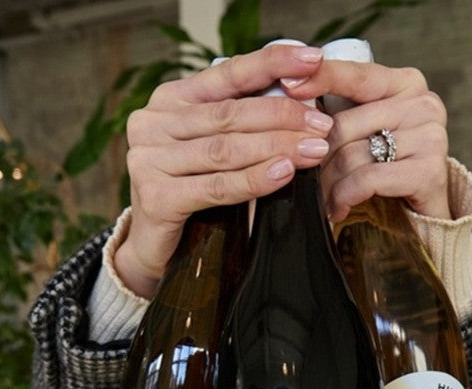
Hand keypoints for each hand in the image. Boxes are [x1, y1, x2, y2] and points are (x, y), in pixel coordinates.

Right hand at [114, 44, 334, 297]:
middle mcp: (152, 122)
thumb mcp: (213, 149)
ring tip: (314, 150)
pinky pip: (216, 186)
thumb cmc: (192, 192)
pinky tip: (283, 175)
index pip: (227, 74)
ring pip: (225, 149)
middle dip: (283, 116)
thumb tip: (303, 105)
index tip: (312, 59)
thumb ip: (241, 124)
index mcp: (170, 99)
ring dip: (276, 148)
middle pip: (230, 114)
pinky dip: (253, 180)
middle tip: (323, 125)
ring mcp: (148, 159)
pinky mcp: (155, 197)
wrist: (156, 247)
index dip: (271, 63)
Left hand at [285, 61, 450, 222]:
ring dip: (328, 184)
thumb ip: (341, 114)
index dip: (321, 78)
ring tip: (322, 200)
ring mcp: (431, 137)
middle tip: (304, 178)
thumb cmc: (388, 173)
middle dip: (316, 157)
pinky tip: (338, 210)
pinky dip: (345, 198)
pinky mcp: (429, 171)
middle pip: (344, 125)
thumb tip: (289, 100)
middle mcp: (423, 104)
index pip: (356, 75)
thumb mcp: (366, 134)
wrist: (423, 218)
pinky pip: (367, 179)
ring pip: (351, 155)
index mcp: (406, 84)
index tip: (287, 86)